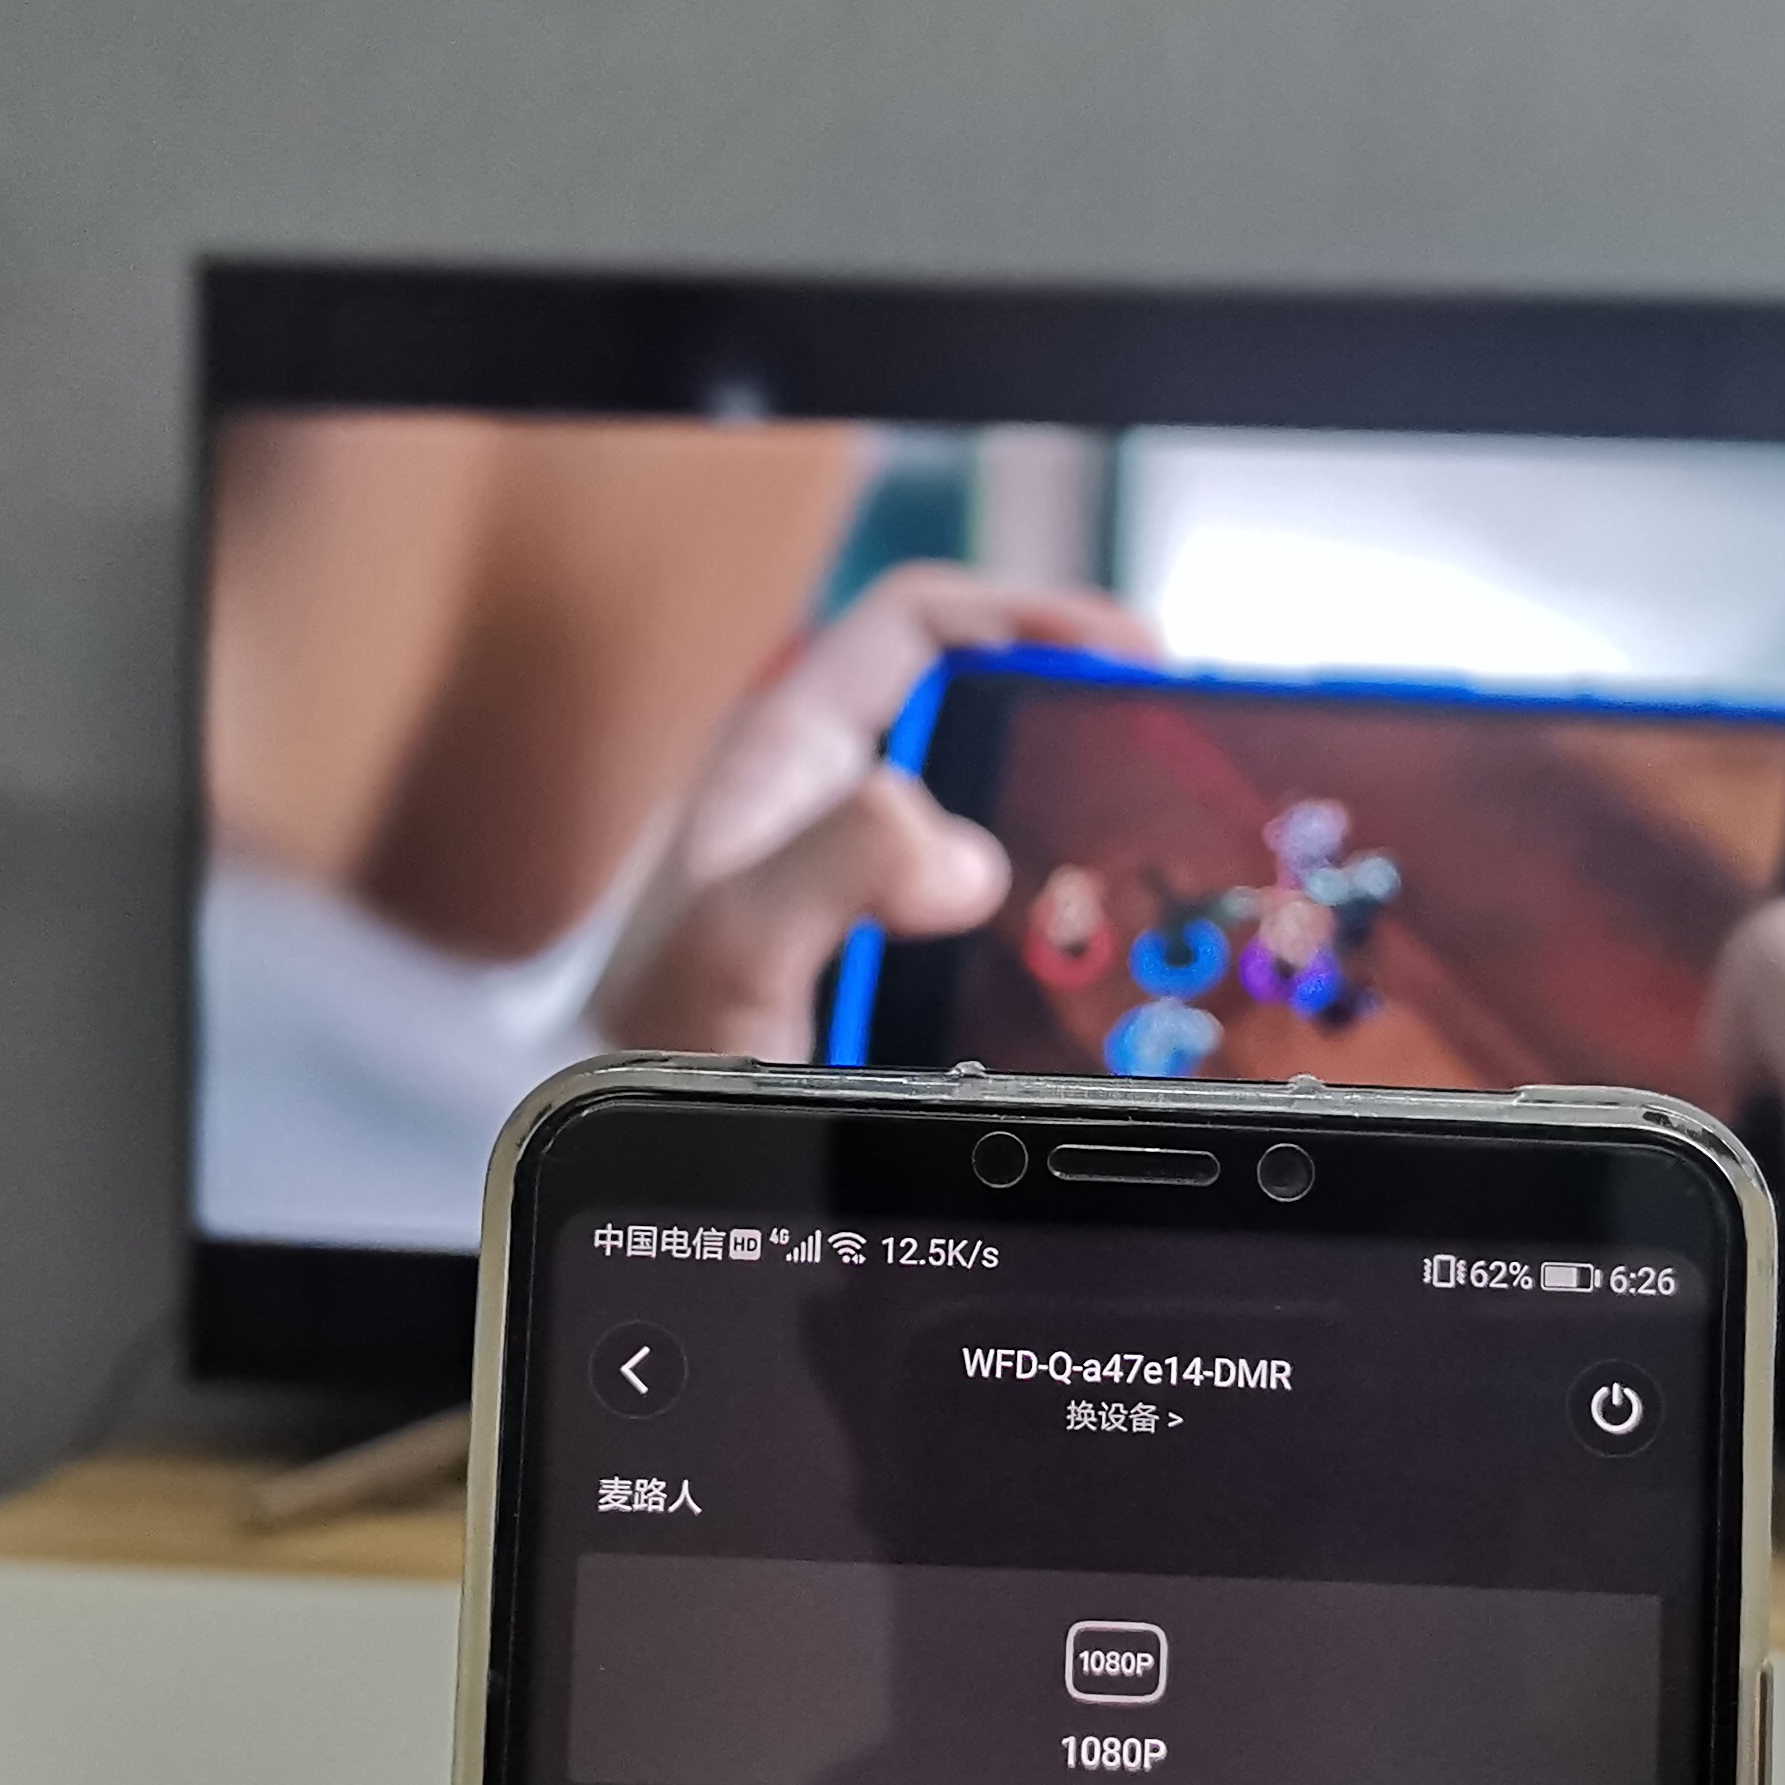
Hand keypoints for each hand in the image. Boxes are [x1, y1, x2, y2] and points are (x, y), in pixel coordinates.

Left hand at [591, 564, 1156, 1059]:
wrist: (611, 1168)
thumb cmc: (641, 1056)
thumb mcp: (737, 943)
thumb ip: (836, 867)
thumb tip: (954, 845)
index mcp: (787, 761)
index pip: (921, 627)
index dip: (1032, 616)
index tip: (1132, 660)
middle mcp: (824, 814)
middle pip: (977, 719)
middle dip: (1078, 727)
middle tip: (1173, 769)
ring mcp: (856, 898)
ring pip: (989, 824)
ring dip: (1076, 838)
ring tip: (1164, 874)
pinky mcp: (879, 976)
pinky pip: (989, 926)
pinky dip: (1055, 932)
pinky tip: (1103, 978)